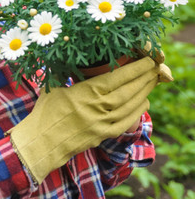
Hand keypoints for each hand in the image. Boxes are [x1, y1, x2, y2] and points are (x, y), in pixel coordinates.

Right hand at [10, 57, 160, 183]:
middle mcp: (98, 107)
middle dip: (144, 78)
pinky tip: (144, 101)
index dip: (134, 68)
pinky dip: (138, 110)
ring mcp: (103, 123)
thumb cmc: (47, 110)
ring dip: (144, 92)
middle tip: (154, 67)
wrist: (43, 140)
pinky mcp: (104, 135)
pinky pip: (127, 121)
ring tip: (152, 81)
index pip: (117, 78)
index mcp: (86, 91)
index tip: (146, 60)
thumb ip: (71, 74)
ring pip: (130, 105)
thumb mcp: (56, 85)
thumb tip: (79, 58)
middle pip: (128, 91)